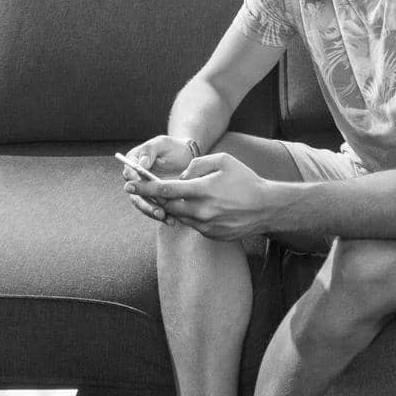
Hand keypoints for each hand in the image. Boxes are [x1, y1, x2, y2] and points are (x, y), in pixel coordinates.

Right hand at [120, 135, 196, 223]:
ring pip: (145, 204)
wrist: (188, 157)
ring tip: (164, 217)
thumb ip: (149, 151)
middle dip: (144, 203)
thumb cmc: (173, 147)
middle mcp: (137, 180)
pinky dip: (163, 216)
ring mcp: (146, 191)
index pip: (129, 173)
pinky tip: (172, 221)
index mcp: (134, 163)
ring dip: (152, 212)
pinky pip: (157, 209)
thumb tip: (141, 164)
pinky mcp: (157, 199)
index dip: (133, 181)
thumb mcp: (162, 143)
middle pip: (135, 194)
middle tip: (155, 208)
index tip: (141, 185)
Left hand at [127, 152, 269, 240]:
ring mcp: (205, 225)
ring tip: (189, 197)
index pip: (165, 190)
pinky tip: (206, 207)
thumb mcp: (223, 160)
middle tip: (150, 190)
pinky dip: (192, 215)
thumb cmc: (245, 180)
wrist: (266, 207)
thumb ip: (197, 165)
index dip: (144, 188)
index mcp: (202, 190)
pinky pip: (193, 224)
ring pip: (179, 216)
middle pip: (167, 206)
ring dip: (176, 207)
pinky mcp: (210, 235)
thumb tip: (181, 177)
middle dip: (156, 199)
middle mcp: (201, 211)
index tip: (130, 185)